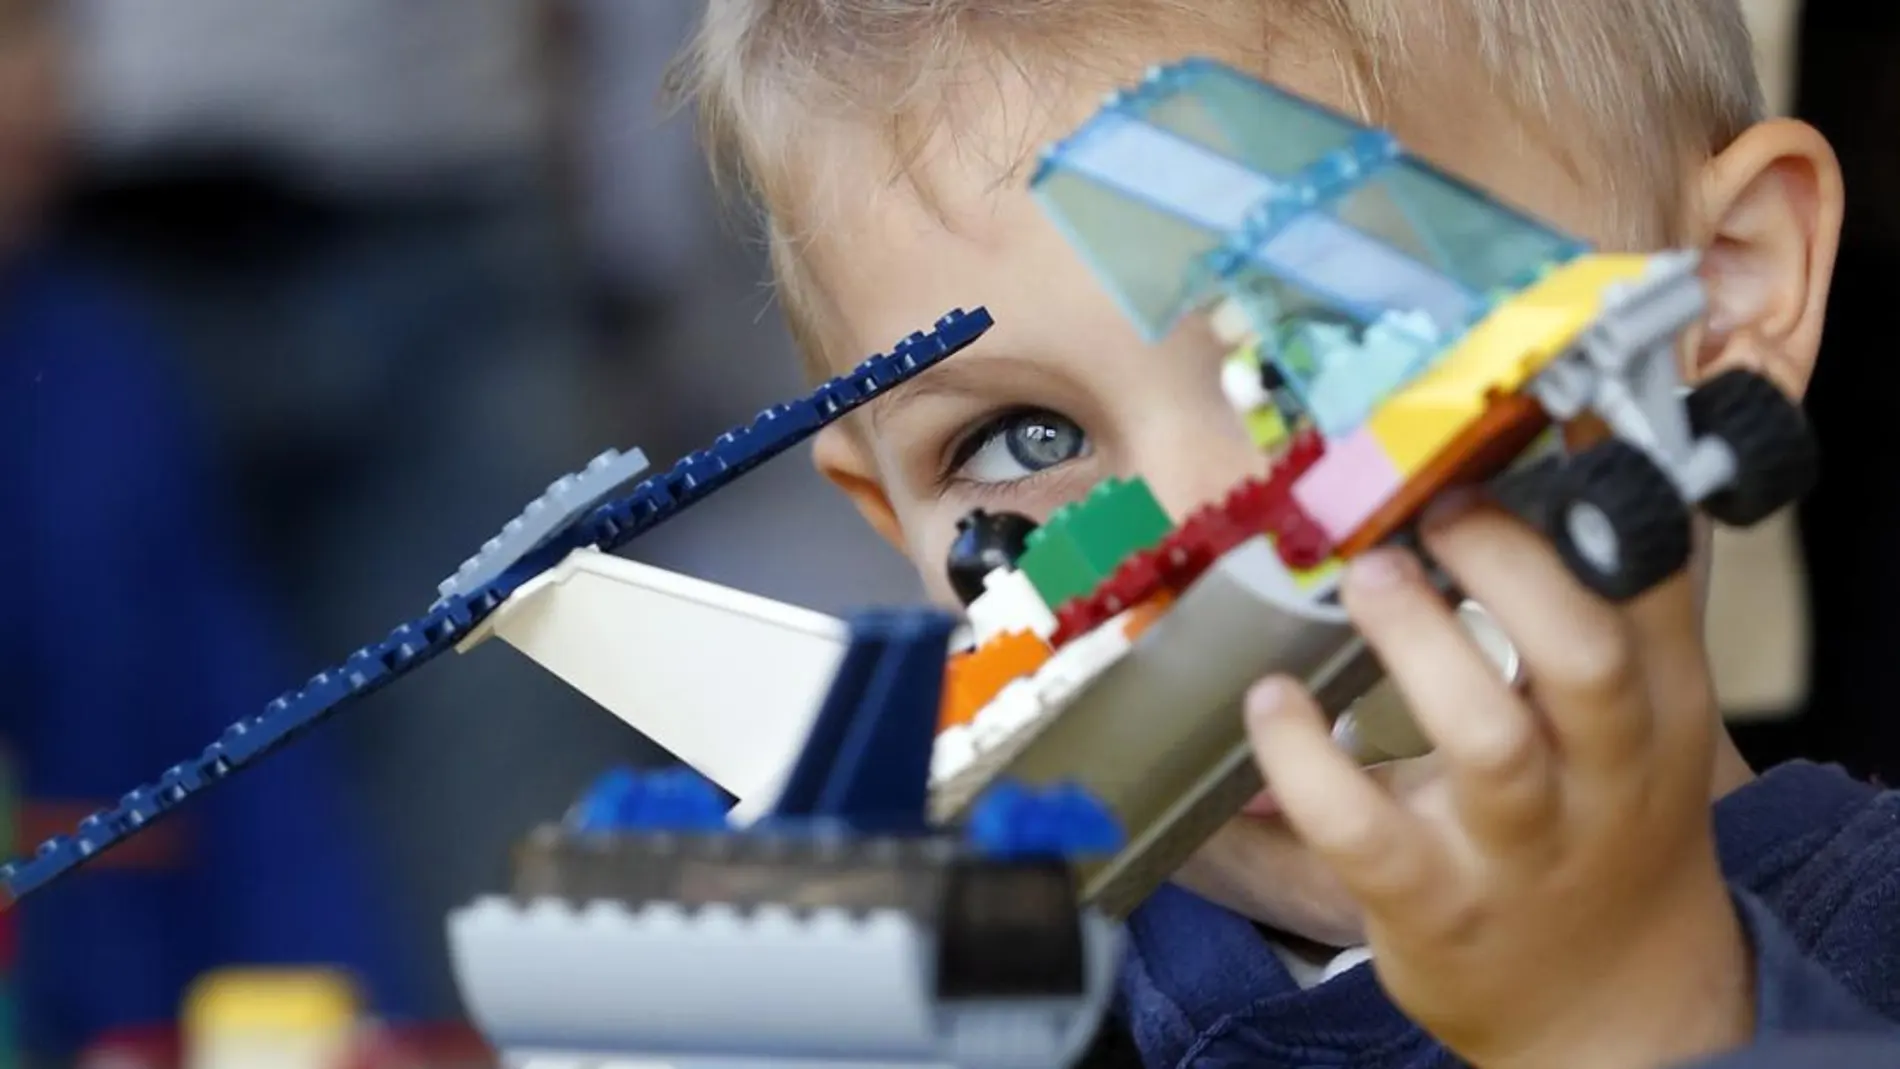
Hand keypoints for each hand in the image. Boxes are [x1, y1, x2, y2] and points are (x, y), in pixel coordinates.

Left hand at [1245, 496, 1752, 1068]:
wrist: (1612, 1006)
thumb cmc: (1604, 834)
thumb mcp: (1641, 726)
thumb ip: (1599, 611)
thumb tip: (1519, 463)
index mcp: (1655, 707)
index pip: (1651, 585)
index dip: (1595, 501)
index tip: (1527, 436)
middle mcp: (1600, 774)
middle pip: (1583, 654)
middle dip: (1508, 564)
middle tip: (1439, 510)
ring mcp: (1516, 846)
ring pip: (1486, 740)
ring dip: (1417, 647)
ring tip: (1367, 580)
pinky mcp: (1433, 902)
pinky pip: (1363, 831)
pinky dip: (1304, 762)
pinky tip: (1272, 702)